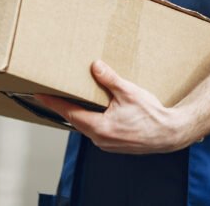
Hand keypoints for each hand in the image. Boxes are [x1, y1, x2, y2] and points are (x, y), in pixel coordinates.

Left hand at [34, 60, 193, 153]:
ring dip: (78, 112)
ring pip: (86, 125)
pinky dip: (90, 118)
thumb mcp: (129, 92)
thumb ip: (109, 79)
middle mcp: (100, 139)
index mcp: (100, 127)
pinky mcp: (114, 143)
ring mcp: (107, 143)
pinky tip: (93, 108)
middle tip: (50, 93)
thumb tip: (94, 66)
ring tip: (70, 98)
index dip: (52, 103)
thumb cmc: (151, 116)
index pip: (69, 112)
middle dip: (63, 106)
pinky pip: (96, 129)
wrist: (170, 134)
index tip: (39, 95)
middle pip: (75, 119)